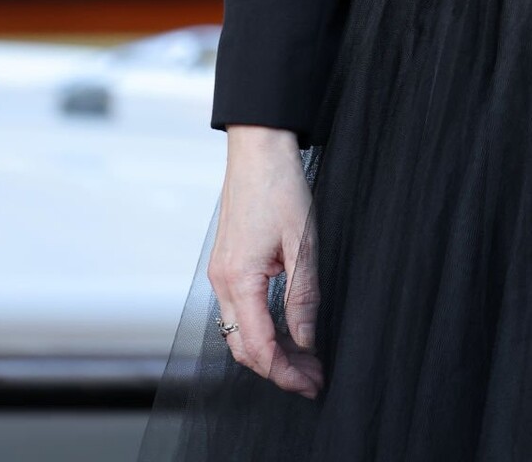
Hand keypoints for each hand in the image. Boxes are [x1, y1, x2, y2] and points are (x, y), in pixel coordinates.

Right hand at [208, 126, 323, 397]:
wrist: (258, 148)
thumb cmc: (279, 186)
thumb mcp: (302, 242)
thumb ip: (303, 296)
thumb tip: (306, 340)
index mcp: (239, 279)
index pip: (259, 348)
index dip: (286, 373)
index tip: (312, 384)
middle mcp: (221, 281)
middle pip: (243, 348)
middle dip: (277, 369)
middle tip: (312, 376)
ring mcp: (220, 273)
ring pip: (238, 332)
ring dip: (268, 351)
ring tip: (304, 357)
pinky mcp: (225, 264)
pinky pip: (237, 310)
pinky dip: (259, 328)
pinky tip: (284, 328)